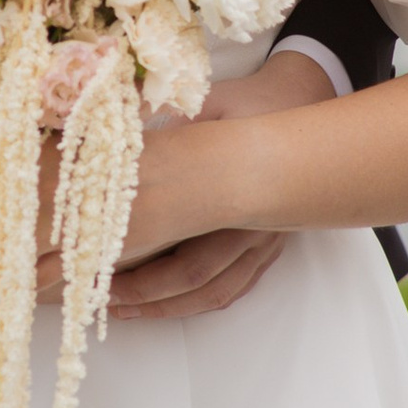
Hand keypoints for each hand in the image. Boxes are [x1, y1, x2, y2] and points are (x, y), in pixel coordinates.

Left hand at [85, 51, 327, 313]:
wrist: (303, 100)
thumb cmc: (252, 103)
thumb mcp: (210, 102)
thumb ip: (169, 116)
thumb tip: (121, 124)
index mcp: (240, 205)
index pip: (189, 262)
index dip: (145, 279)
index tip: (104, 278)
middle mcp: (254, 231)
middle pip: (200, 283)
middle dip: (150, 298)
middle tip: (107, 299)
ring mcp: (264, 241)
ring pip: (219, 291)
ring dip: (172, 305)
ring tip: (130, 307)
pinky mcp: (268, 242)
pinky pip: (236, 284)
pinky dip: (202, 297)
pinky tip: (173, 298)